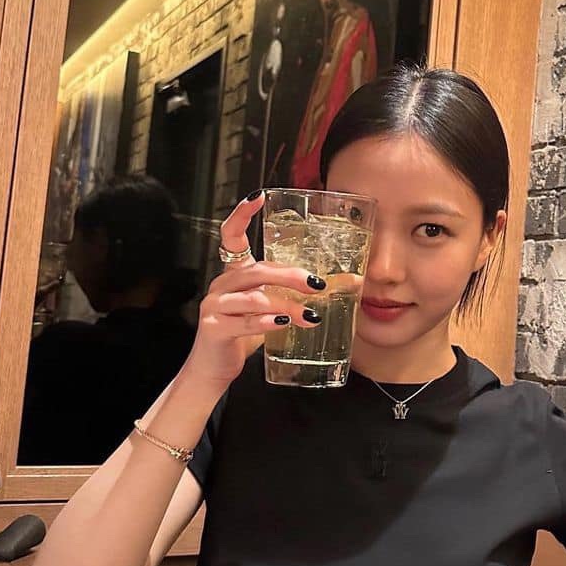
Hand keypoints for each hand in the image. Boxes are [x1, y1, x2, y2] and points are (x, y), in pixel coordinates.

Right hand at [179, 192, 326, 388]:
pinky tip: (282, 324)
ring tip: (310, 316)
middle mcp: (222, 285)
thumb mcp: (272, 309)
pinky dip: (265, 322)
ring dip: (286, 305)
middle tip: (317, 284)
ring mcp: (215, 305)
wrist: (215, 368)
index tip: (258, 197)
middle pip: (257, 270)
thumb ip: (296, 294)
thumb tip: (351, 283)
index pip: (232, 236)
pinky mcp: (214, 328)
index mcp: (234, 274)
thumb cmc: (244, 334)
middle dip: (290, 276)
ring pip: (254, 297)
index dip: (242, 215)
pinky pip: (243, 321)